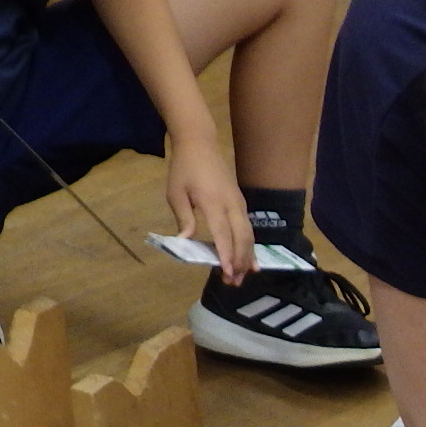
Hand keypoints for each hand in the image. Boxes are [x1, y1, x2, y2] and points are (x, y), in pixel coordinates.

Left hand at [166, 138, 251, 282]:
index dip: (225, 254)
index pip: (223, 233)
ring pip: (248, 235)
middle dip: (238, 261)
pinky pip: (248, 228)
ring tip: (241, 276)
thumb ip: (184, 218)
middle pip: (241, 238)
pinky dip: (249, 246)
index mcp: (213, 202)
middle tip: (232, 282)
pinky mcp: (240, 203)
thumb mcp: (176, 194)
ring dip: (246, 257)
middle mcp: (231, 205)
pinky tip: (249, 260)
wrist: (200, 144)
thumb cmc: (184, 169)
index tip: (226, 272)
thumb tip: (185, 241)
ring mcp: (239, 204)